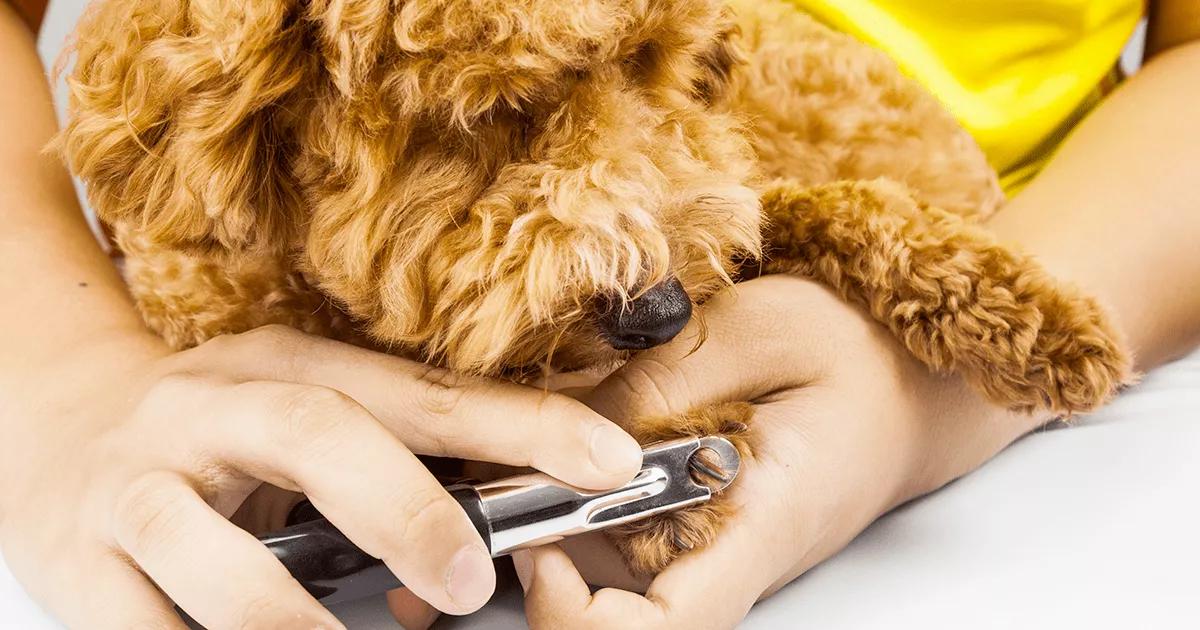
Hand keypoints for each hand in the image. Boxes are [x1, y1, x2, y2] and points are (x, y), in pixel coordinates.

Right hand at [0, 325, 641, 628]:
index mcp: (290, 363)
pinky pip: (142, 623)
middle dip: (406, 509)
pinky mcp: (82, 556)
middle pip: (318, 433)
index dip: (522, 426)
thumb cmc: (214, 433)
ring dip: (292, 617)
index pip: (423, 393)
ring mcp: (142, 482)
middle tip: (469, 581)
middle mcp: (215, 406)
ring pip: (213, 550)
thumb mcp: (303, 413)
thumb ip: (394, 453)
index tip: (609, 462)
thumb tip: (513, 516)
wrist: (57, 428)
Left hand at [511, 275, 1050, 627]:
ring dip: (548, 510)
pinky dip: (578, 488)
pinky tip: (563, 430)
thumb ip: (660, 385)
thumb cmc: (857, 351)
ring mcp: (711, 543)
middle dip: (538, 548)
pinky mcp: (698, 520)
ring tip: (515, 439)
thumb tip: (562, 433)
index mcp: (759, 524)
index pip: (667, 628)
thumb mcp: (757, 332)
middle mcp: (728, 554)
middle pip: (612, 601)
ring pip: (604, 563)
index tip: (541, 549)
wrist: (909, 377)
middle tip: (493, 475)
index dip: (583, 619)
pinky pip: (620, 527)